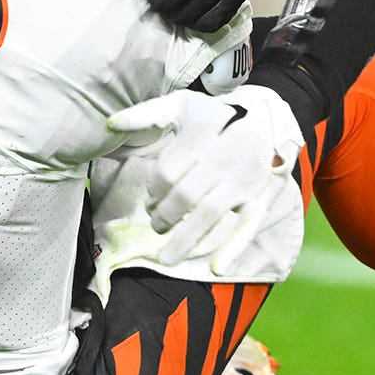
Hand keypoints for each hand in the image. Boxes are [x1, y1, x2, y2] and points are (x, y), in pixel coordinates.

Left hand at [105, 88, 302, 273]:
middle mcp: (225, 156)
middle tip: (155, 223)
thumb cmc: (214, 115)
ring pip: (210, 214)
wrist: (265, 120)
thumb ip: (144, 114)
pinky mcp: (260, 196)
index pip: (168, 171)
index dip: (153, 189)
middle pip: (185, 195)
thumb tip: (108, 124)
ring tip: (166, 259)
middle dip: (164, 215)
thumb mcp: (180, 106)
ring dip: (185, 239)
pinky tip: (216, 268)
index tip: (150, 197)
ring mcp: (244, 179)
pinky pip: (248, 226)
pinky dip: (233, 248)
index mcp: (203, 132)